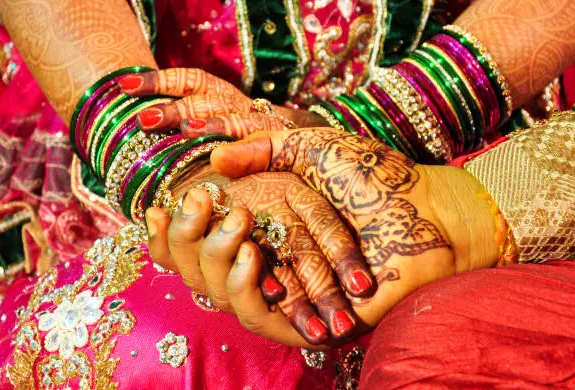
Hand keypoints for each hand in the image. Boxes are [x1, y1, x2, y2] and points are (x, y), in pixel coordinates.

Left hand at [119, 68, 326, 137]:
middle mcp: (238, 103)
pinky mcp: (278, 145)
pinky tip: (222, 159)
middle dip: (175, 107)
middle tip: (144, 120)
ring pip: (232, 119)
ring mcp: (260, 124)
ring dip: (209, 125)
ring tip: (186, 132)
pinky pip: (260, 144)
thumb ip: (185, 120)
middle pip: (204, 99)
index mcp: (220, 93)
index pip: (187, 80)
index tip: (123, 87)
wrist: (300, 141)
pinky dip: (242, 149)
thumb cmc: (243, 137)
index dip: (157, 81)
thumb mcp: (216, 121)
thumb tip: (138, 125)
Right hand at [145, 170, 374, 345]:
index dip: (174, 228)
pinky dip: (246, 291)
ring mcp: (287, 290)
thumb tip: (212, 159)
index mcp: (266, 227)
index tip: (154, 207)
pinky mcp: (307, 316)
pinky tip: (252, 257)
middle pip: (204, 269)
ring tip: (230, 227)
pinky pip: (262, 316)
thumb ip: (262, 148)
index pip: (203, 238)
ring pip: (225, 294)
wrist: (421, 208)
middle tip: (196, 203)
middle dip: (189, 241)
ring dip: (214, 263)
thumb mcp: (309, 148)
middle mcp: (269, 261)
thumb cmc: (369, 175)